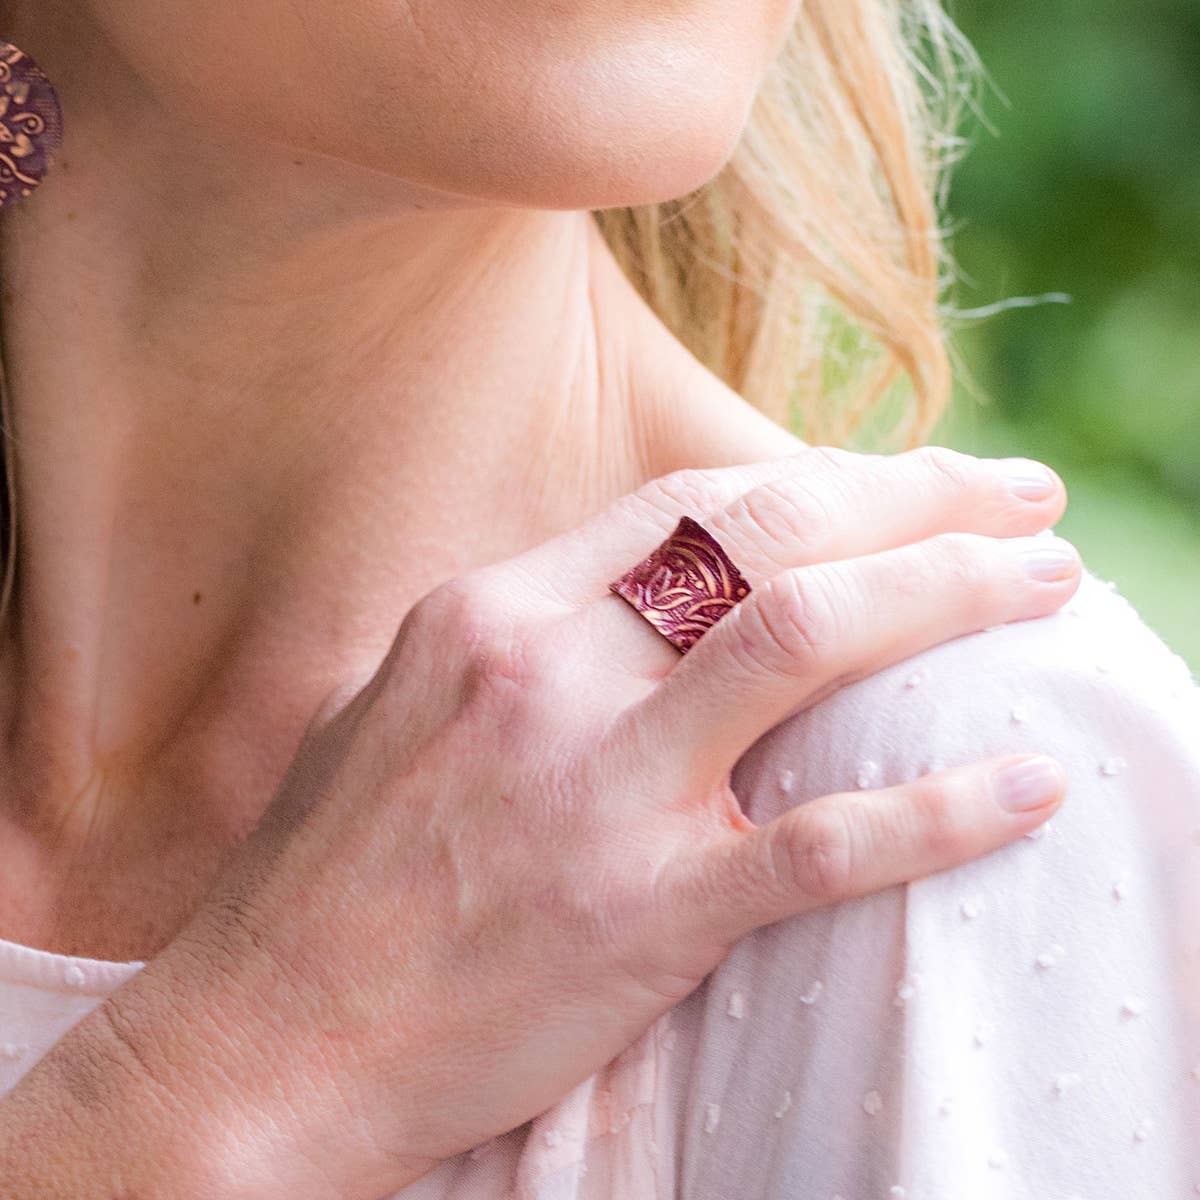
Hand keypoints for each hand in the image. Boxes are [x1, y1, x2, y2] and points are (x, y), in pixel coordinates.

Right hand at [50, 445, 1078, 1198]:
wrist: (266, 1039)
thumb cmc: (324, 876)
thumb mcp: (395, 707)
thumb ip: (514, 645)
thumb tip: (621, 608)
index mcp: (489, 614)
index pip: (686, 504)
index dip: (812, 478)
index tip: (898, 481)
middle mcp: (549, 673)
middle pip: (769, 537)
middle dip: (915, 497)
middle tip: (1019, 492)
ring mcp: (601, 789)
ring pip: (810, 640)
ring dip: (948, 594)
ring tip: (1046, 579)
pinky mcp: (647, 912)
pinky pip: (827, 843)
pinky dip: (941, 808)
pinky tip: (1027, 784)